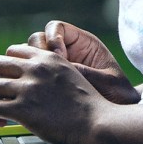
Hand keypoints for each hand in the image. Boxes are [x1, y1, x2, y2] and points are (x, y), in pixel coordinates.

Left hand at [0, 44, 103, 143]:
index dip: (8, 65)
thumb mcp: (72, 73)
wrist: (95, 122)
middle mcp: (35, 68)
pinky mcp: (22, 108)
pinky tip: (3, 121)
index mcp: (48, 58)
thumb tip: (33, 77)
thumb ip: (50, 70)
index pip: (13, 50)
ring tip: (0, 109)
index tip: (11, 79)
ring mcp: (28, 88)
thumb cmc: (87, 104)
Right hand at [26, 21, 140, 104]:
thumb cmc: (116, 94)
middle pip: (38, 40)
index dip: (53, 37)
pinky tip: (34, 95)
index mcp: (82, 44)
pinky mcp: (45, 84)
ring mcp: (53, 67)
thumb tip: (66, 66)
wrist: (114, 115)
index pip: (57, 28)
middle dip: (37, 52)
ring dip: (29, 68)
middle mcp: (65, 52)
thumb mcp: (106, 81)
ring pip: (28, 57)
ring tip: (38, 84)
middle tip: (44, 70)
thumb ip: (86, 72)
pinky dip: (26, 82)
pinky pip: (28, 76)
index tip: (58, 55)